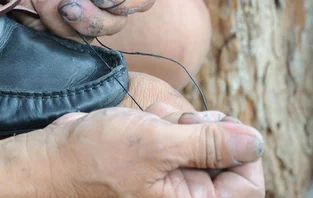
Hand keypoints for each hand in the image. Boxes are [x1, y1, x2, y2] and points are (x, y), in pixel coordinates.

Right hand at [30, 103, 264, 197]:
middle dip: (207, 131)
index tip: (223, 125)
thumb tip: (255, 142)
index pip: (248, 184)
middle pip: (228, 160)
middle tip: (180, 124)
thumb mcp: (158, 145)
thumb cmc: (99, 158)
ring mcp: (172, 179)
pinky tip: (147, 122)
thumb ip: (210, 144)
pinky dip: (170, 123)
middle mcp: (184, 195)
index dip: (243, 150)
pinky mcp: (160, 162)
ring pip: (204, 143)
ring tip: (156, 123)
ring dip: (184, 124)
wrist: (56, 157)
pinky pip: (182, 138)